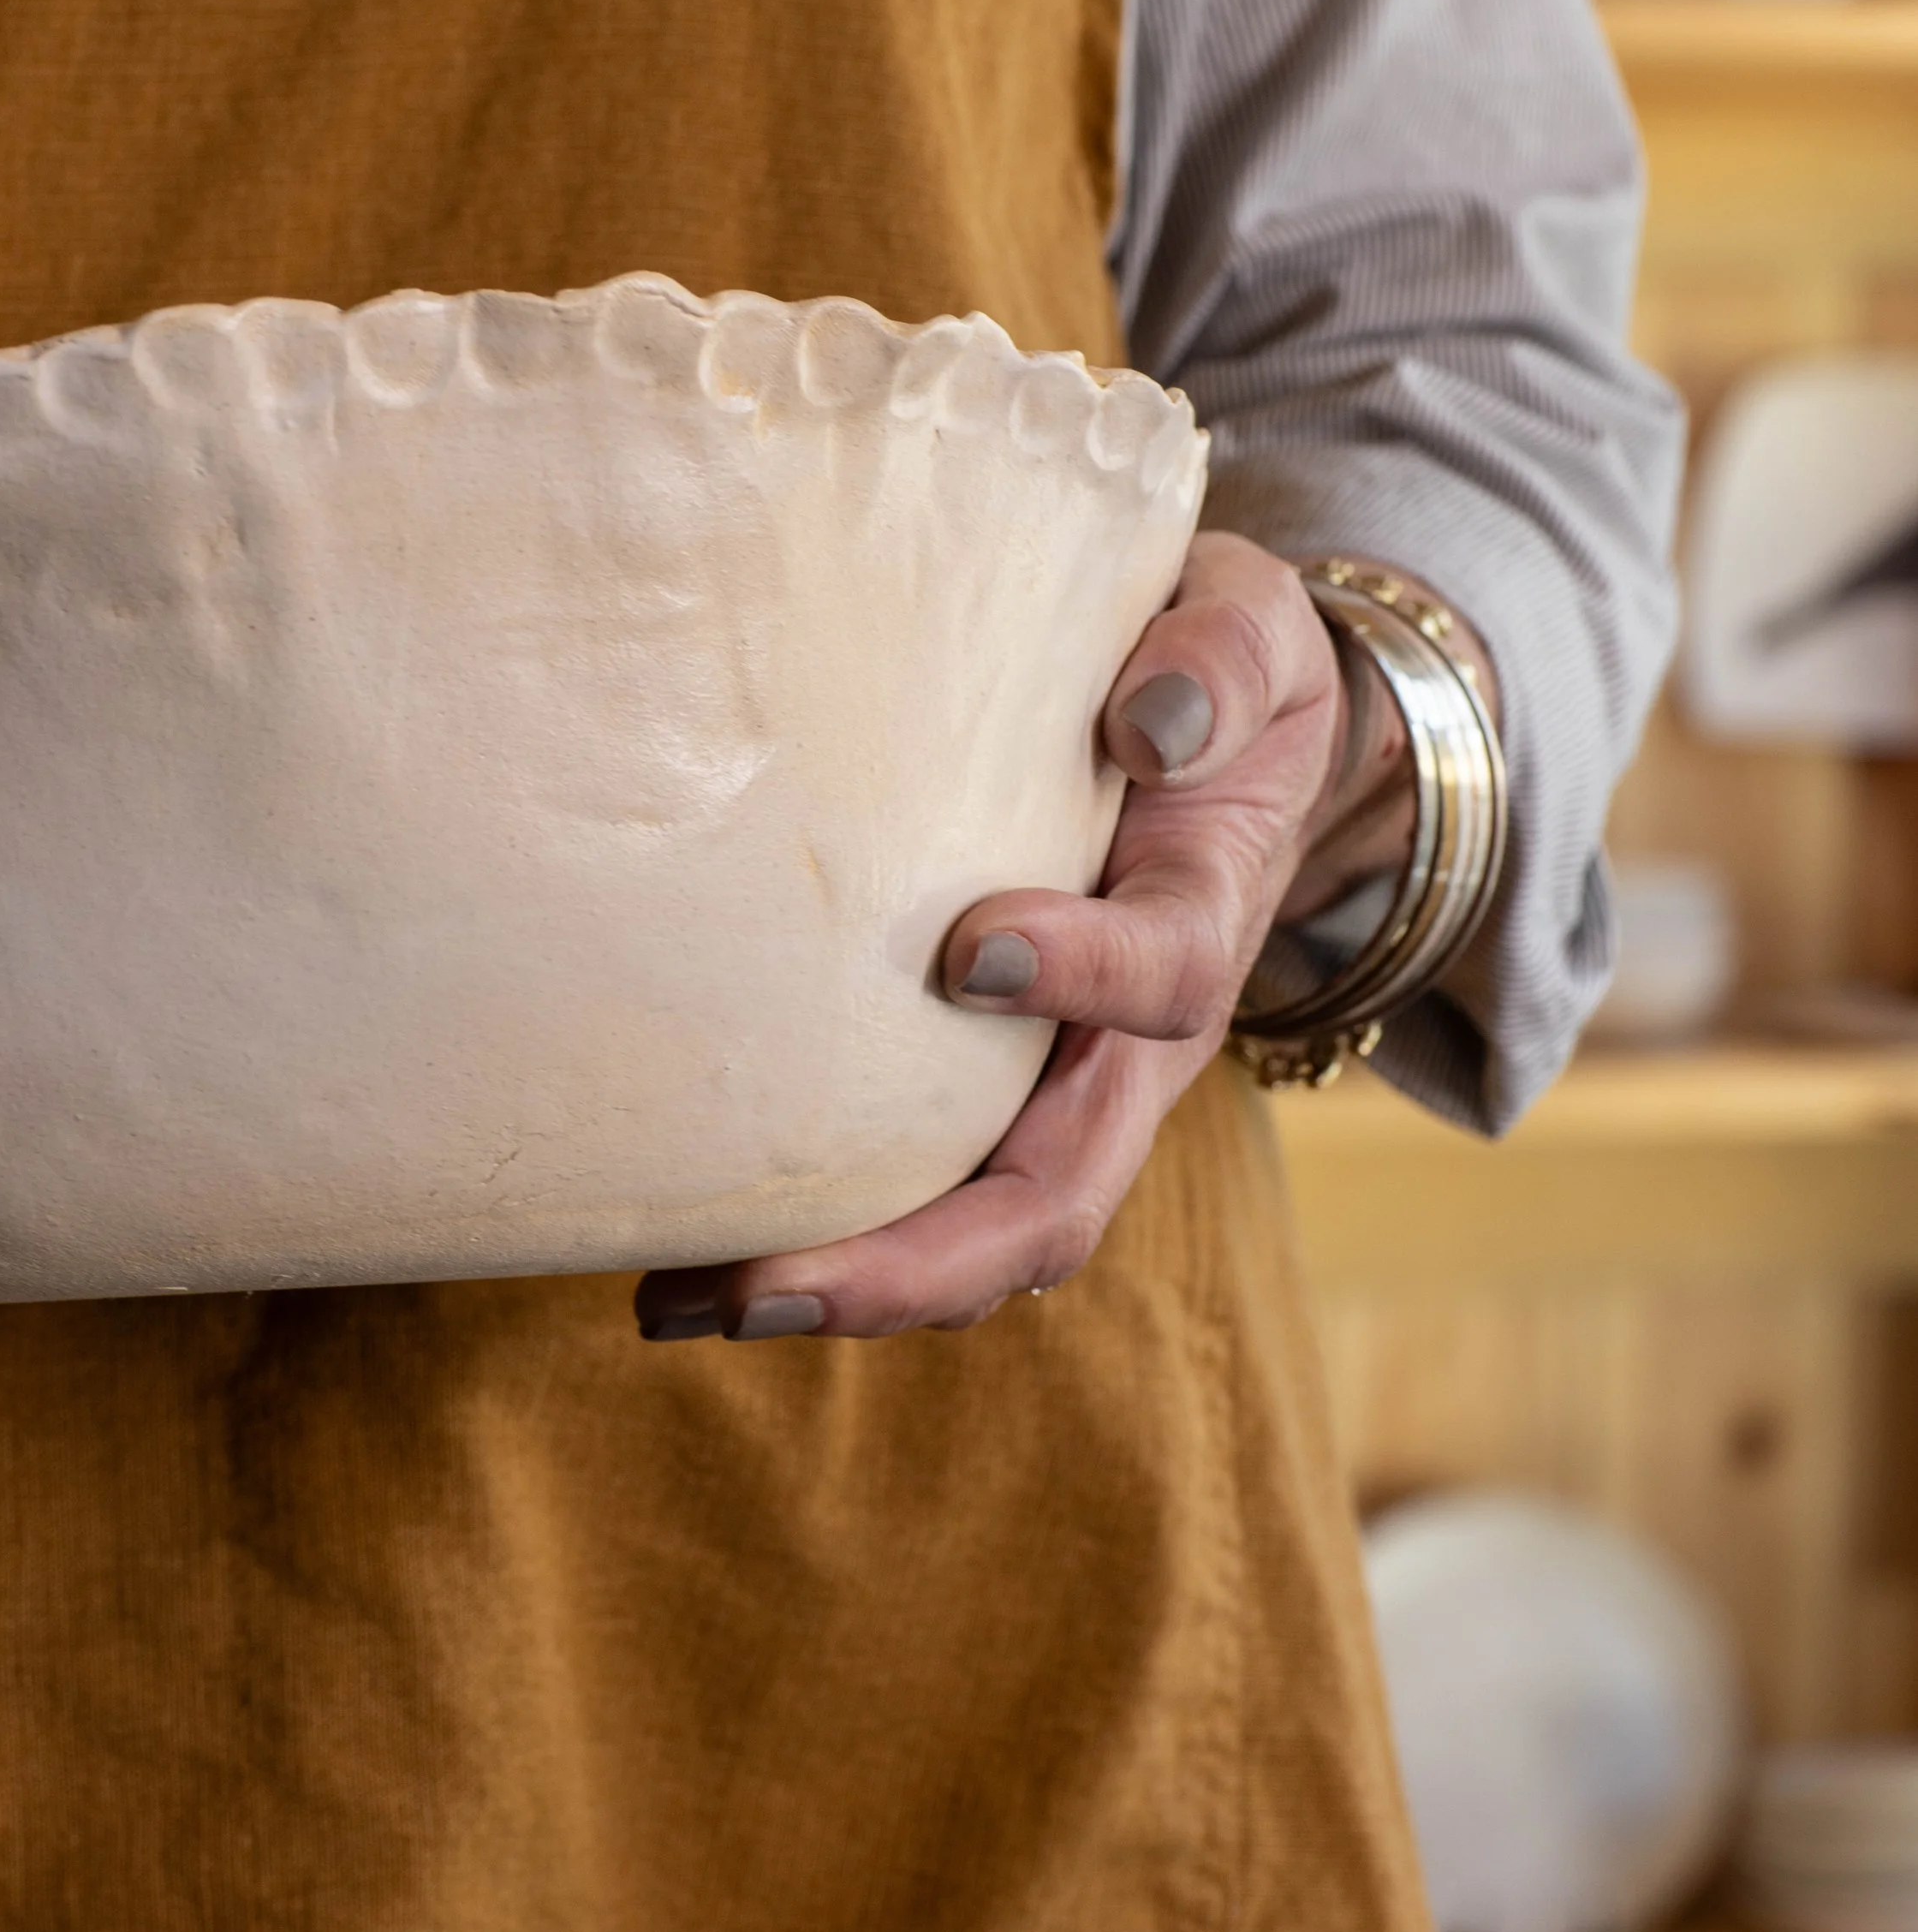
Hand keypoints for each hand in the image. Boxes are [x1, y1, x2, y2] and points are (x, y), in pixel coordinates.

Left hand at [635, 532, 1491, 1345]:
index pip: (1167, 976)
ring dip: (842, 1281)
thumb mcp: (1253, 631)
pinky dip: (815, 1239)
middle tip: (767, 1284)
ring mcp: (1053, 1083)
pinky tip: (682, 1257)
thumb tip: (1146, 726)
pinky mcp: (976, 1089)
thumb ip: (1216, 664)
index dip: (1085, 976)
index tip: (968, 951)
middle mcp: (1131, 1044)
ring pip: (975, 1235)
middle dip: (915, 1260)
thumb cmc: (1215, 675)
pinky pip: (914, 1192)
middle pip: (1054, 1200)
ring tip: (679, 1300)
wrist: (1222, 730)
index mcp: (1203, 916)